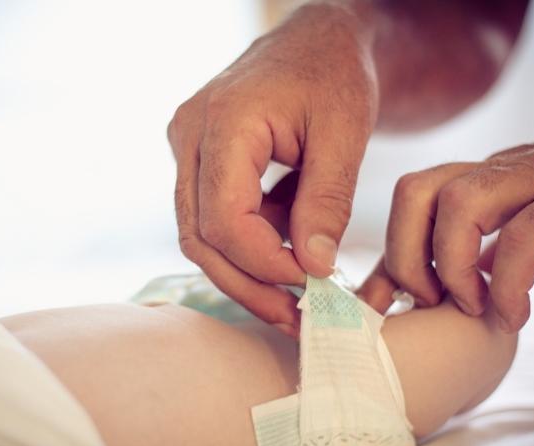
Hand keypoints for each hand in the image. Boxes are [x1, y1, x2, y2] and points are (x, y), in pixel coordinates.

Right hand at [167, 4, 377, 334]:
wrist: (318, 41)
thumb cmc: (334, 74)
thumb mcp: (345, 134)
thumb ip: (327, 202)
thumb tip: (313, 268)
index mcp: (222, 122)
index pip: (224, 219)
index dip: (265, 263)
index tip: (313, 283)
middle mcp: (189, 135)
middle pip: (200, 237)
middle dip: (249, 285)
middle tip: (297, 317)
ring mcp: (188, 148)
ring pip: (200, 235)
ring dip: (246, 274)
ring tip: (296, 300)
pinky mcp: (199, 161)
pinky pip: (212, 219)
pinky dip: (250, 247)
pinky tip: (290, 256)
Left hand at [358, 100, 533, 331]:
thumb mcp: (524, 216)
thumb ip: (482, 245)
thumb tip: (435, 289)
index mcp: (481, 175)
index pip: (410, 198)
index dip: (386, 253)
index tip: (385, 302)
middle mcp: (499, 170)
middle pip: (416, 191)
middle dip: (404, 256)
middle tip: (429, 303)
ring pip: (460, 204)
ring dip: (452, 268)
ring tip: (473, 308)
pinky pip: (526, 238)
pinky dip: (509, 284)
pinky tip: (515, 316)